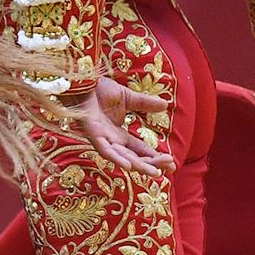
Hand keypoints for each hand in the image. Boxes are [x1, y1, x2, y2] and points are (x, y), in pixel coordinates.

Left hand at [61, 76, 175, 175]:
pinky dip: (116, 158)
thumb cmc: (98, 91)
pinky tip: (128, 166)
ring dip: (139, 165)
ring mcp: (102, 139)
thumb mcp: (127, 98)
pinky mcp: (92, 134)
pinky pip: (105, 150)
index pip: (140, 150)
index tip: (172, 163)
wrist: (82, 81)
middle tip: (170, 168)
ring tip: (155, 173)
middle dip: (152, 164)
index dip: (155, 157)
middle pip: (134, 158)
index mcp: (119, 135)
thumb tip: (165, 106)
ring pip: (122, 158)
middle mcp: (111, 141)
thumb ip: (144, 104)